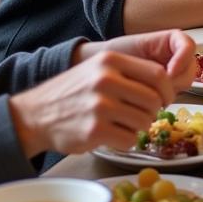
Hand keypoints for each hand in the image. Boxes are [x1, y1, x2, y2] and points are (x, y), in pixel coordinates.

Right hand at [9, 29, 195, 157]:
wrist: (34, 115)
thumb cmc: (74, 92)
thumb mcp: (99, 69)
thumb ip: (130, 73)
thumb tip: (168, 86)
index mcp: (111, 60)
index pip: (158, 74)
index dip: (167, 90)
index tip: (164, 99)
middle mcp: (106, 80)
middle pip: (154, 99)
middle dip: (153, 111)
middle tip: (143, 115)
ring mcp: (100, 106)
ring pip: (145, 121)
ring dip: (140, 127)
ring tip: (125, 124)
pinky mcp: (94, 130)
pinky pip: (129, 139)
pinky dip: (127, 141)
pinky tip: (113, 135)